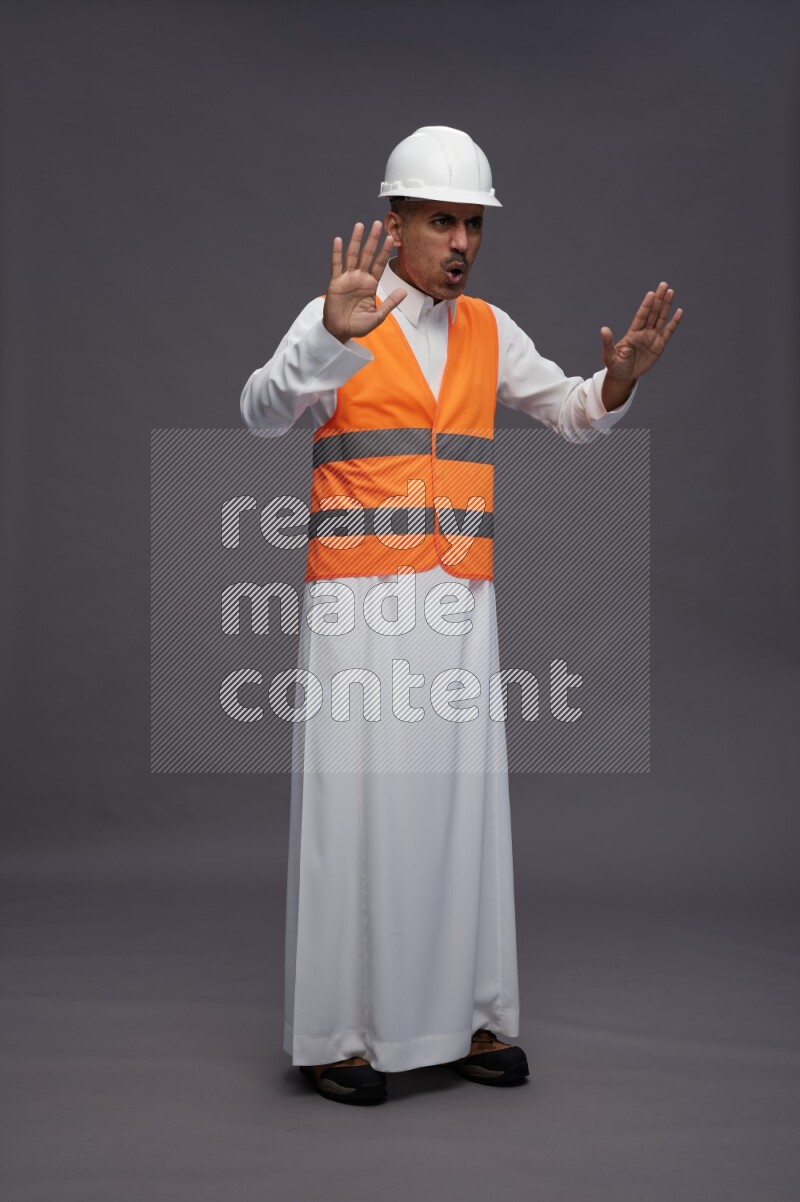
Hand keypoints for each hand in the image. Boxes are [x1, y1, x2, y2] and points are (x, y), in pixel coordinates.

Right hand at [323, 220, 406, 342]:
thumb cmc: (358, 325)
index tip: (391, 238)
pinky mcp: (335, 282)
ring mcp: (347, 278)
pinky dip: (337, 253)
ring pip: (352, 255)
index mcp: (371, 285)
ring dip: (356, 240)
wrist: (340, 332)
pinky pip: (336, 265)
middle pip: (367, 255)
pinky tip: (338, 240)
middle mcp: (360, 278)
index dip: (385, 251)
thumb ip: (390, 303)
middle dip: (372, 240)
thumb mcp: (378, 316)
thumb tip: (404, 292)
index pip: (380, 264)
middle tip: (377, 224)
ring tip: (360, 226)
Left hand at [600, 281, 682, 384]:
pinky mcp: (659, 345)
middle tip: (663, 285)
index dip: (646, 305)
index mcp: (632, 334)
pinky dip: (674, 322)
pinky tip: (679, 311)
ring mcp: (652, 337)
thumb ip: (608, 342)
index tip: (651, 294)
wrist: (624, 375)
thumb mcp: (610, 356)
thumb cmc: (615, 366)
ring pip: (661, 318)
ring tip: (671, 292)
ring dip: (666, 306)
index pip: (641, 316)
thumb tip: (604, 329)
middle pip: (653, 313)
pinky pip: (668, 332)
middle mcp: (643, 332)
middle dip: (658, 299)